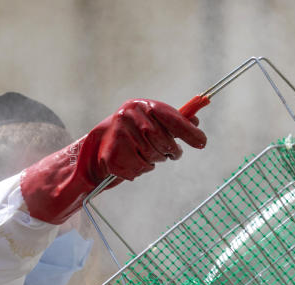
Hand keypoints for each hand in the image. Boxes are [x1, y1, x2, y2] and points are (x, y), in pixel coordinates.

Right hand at [21, 99, 206, 223]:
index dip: (189, 133)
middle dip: (171, 152)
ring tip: (141, 154)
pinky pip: (140, 170)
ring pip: (154, 159)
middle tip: (170, 154)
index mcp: (140, 105)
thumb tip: (196, 121)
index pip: (172, 118)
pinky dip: (140, 170)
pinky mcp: (113, 157)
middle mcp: (129, 117)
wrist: (92, 149)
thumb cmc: (128, 135)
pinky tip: (130, 162)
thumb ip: (171, 121)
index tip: (202, 143)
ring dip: (153, 161)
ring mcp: (120, 137)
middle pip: (166, 143)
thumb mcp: (148, 122)